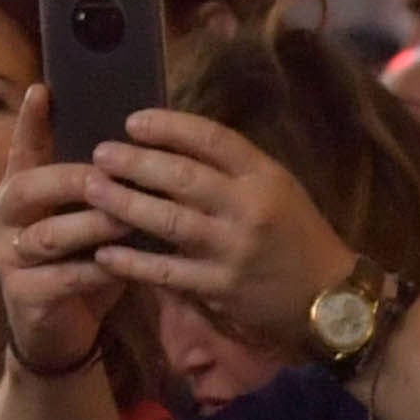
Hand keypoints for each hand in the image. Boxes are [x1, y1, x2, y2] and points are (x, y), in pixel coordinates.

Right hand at [0, 122, 128, 380]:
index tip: (41, 90)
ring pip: (48, 235)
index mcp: (17, 192)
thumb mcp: (84, 219)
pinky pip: (62, 279)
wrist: (58, 331)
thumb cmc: (79, 261)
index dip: (30, 122)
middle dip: (70, 179)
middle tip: (109, 174)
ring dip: (91, 226)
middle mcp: (2, 220)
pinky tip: (123, 266)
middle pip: (27, 188)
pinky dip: (96, 271)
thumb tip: (136, 141)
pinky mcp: (22, 295)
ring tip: (128, 220)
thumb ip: (94, 186)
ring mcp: (7, 258)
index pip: (21, 150)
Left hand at [77, 111, 356, 347]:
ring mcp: (232, 250)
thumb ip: (232, 170)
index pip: (213, 139)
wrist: (328, 298)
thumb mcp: (278, 189)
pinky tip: (104, 253)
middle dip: (136, 162)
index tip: (134, 121)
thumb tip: (172, 146)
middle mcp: (249, 208)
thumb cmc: (296, 236)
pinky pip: (166, 272)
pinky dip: (132, 263)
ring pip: (169, 222)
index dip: (169, 127)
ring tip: (92, 189)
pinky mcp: (219, 288)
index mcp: (264, 176)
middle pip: (183, 177)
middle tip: (100, 153)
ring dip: (125, 204)